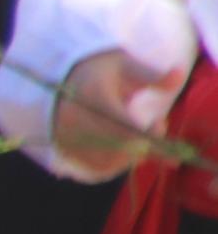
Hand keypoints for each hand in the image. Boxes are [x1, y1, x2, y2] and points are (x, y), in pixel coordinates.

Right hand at [50, 48, 177, 170]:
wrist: (55, 79)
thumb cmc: (95, 70)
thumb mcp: (122, 65)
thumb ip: (151, 75)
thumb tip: (179, 76)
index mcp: (92, 99)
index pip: (128, 128)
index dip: (150, 133)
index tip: (160, 123)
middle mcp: (75, 122)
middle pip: (121, 149)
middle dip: (144, 144)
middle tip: (154, 128)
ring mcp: (68, 139)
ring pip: (110, 162)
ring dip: (131, 155)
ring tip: (137, 137)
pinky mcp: (64, 151)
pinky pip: (97, 168)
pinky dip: (115, 164)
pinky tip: (121, 149)